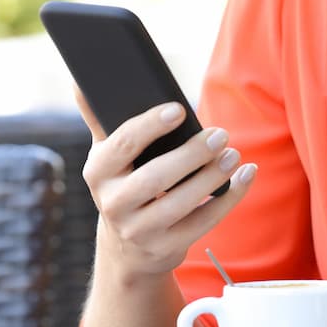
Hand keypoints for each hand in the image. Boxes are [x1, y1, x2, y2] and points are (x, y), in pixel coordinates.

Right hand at [76, 89, 257, 279]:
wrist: (126, 247)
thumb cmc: (123, 183)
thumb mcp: (107, 155)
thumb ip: (99, 118)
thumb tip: (80, 79)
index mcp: (98, 172)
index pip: (124, 143)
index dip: (151, 125)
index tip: (179, 109)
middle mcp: (113, 204)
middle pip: (155, 177)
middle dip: (191, 155)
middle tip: (220, 134)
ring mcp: (139, 230)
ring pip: (181, 203)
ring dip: (212, 177)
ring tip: (233, 154)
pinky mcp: (166, 248)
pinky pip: (203, 223)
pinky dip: (229, 199)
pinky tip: (246, 176)